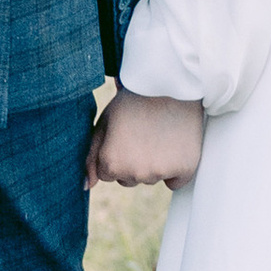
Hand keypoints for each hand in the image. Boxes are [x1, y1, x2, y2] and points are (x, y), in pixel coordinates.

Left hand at [88, 90, 205, 190]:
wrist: (169, 84)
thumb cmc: (133, 101)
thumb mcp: (105, 123)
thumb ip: (91, 156)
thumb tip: (85, 186)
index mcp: (111, 163)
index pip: (107, 174)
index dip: (115, 153)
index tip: (125, 134)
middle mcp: (134, 173)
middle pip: (130, 179)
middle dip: (133, 162)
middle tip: (143, 132)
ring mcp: (160, 173)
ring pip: (152, 178)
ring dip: (154, 164)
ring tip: (159, 133)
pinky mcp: (184, 169)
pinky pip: (175, 182)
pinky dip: (176, 168)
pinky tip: (174, 145)